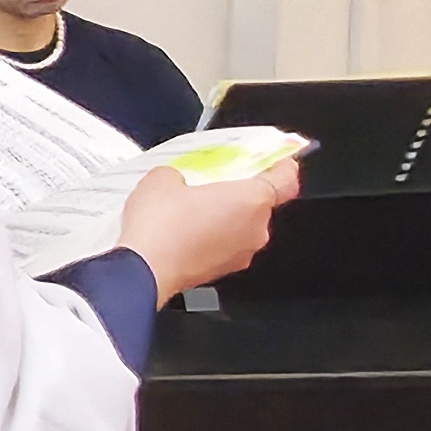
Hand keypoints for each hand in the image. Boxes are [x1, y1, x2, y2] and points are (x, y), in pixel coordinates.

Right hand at [122, 154, 299, 299]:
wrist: (143, 270)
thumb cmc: (161, 228)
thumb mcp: (164, 177)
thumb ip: (182, 172)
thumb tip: (177, 178)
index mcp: (253, 200)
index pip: (286, 179)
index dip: (282, 166)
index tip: (275, 159)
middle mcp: (255, 230)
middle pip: (260, 203)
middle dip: (239, 191)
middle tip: (215, 181)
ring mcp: (241, 254)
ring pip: (242, 227)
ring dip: (224, 216)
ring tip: (191, 208)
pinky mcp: (222, 270)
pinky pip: (226, 245)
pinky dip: (212, 236)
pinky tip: (183, 230)